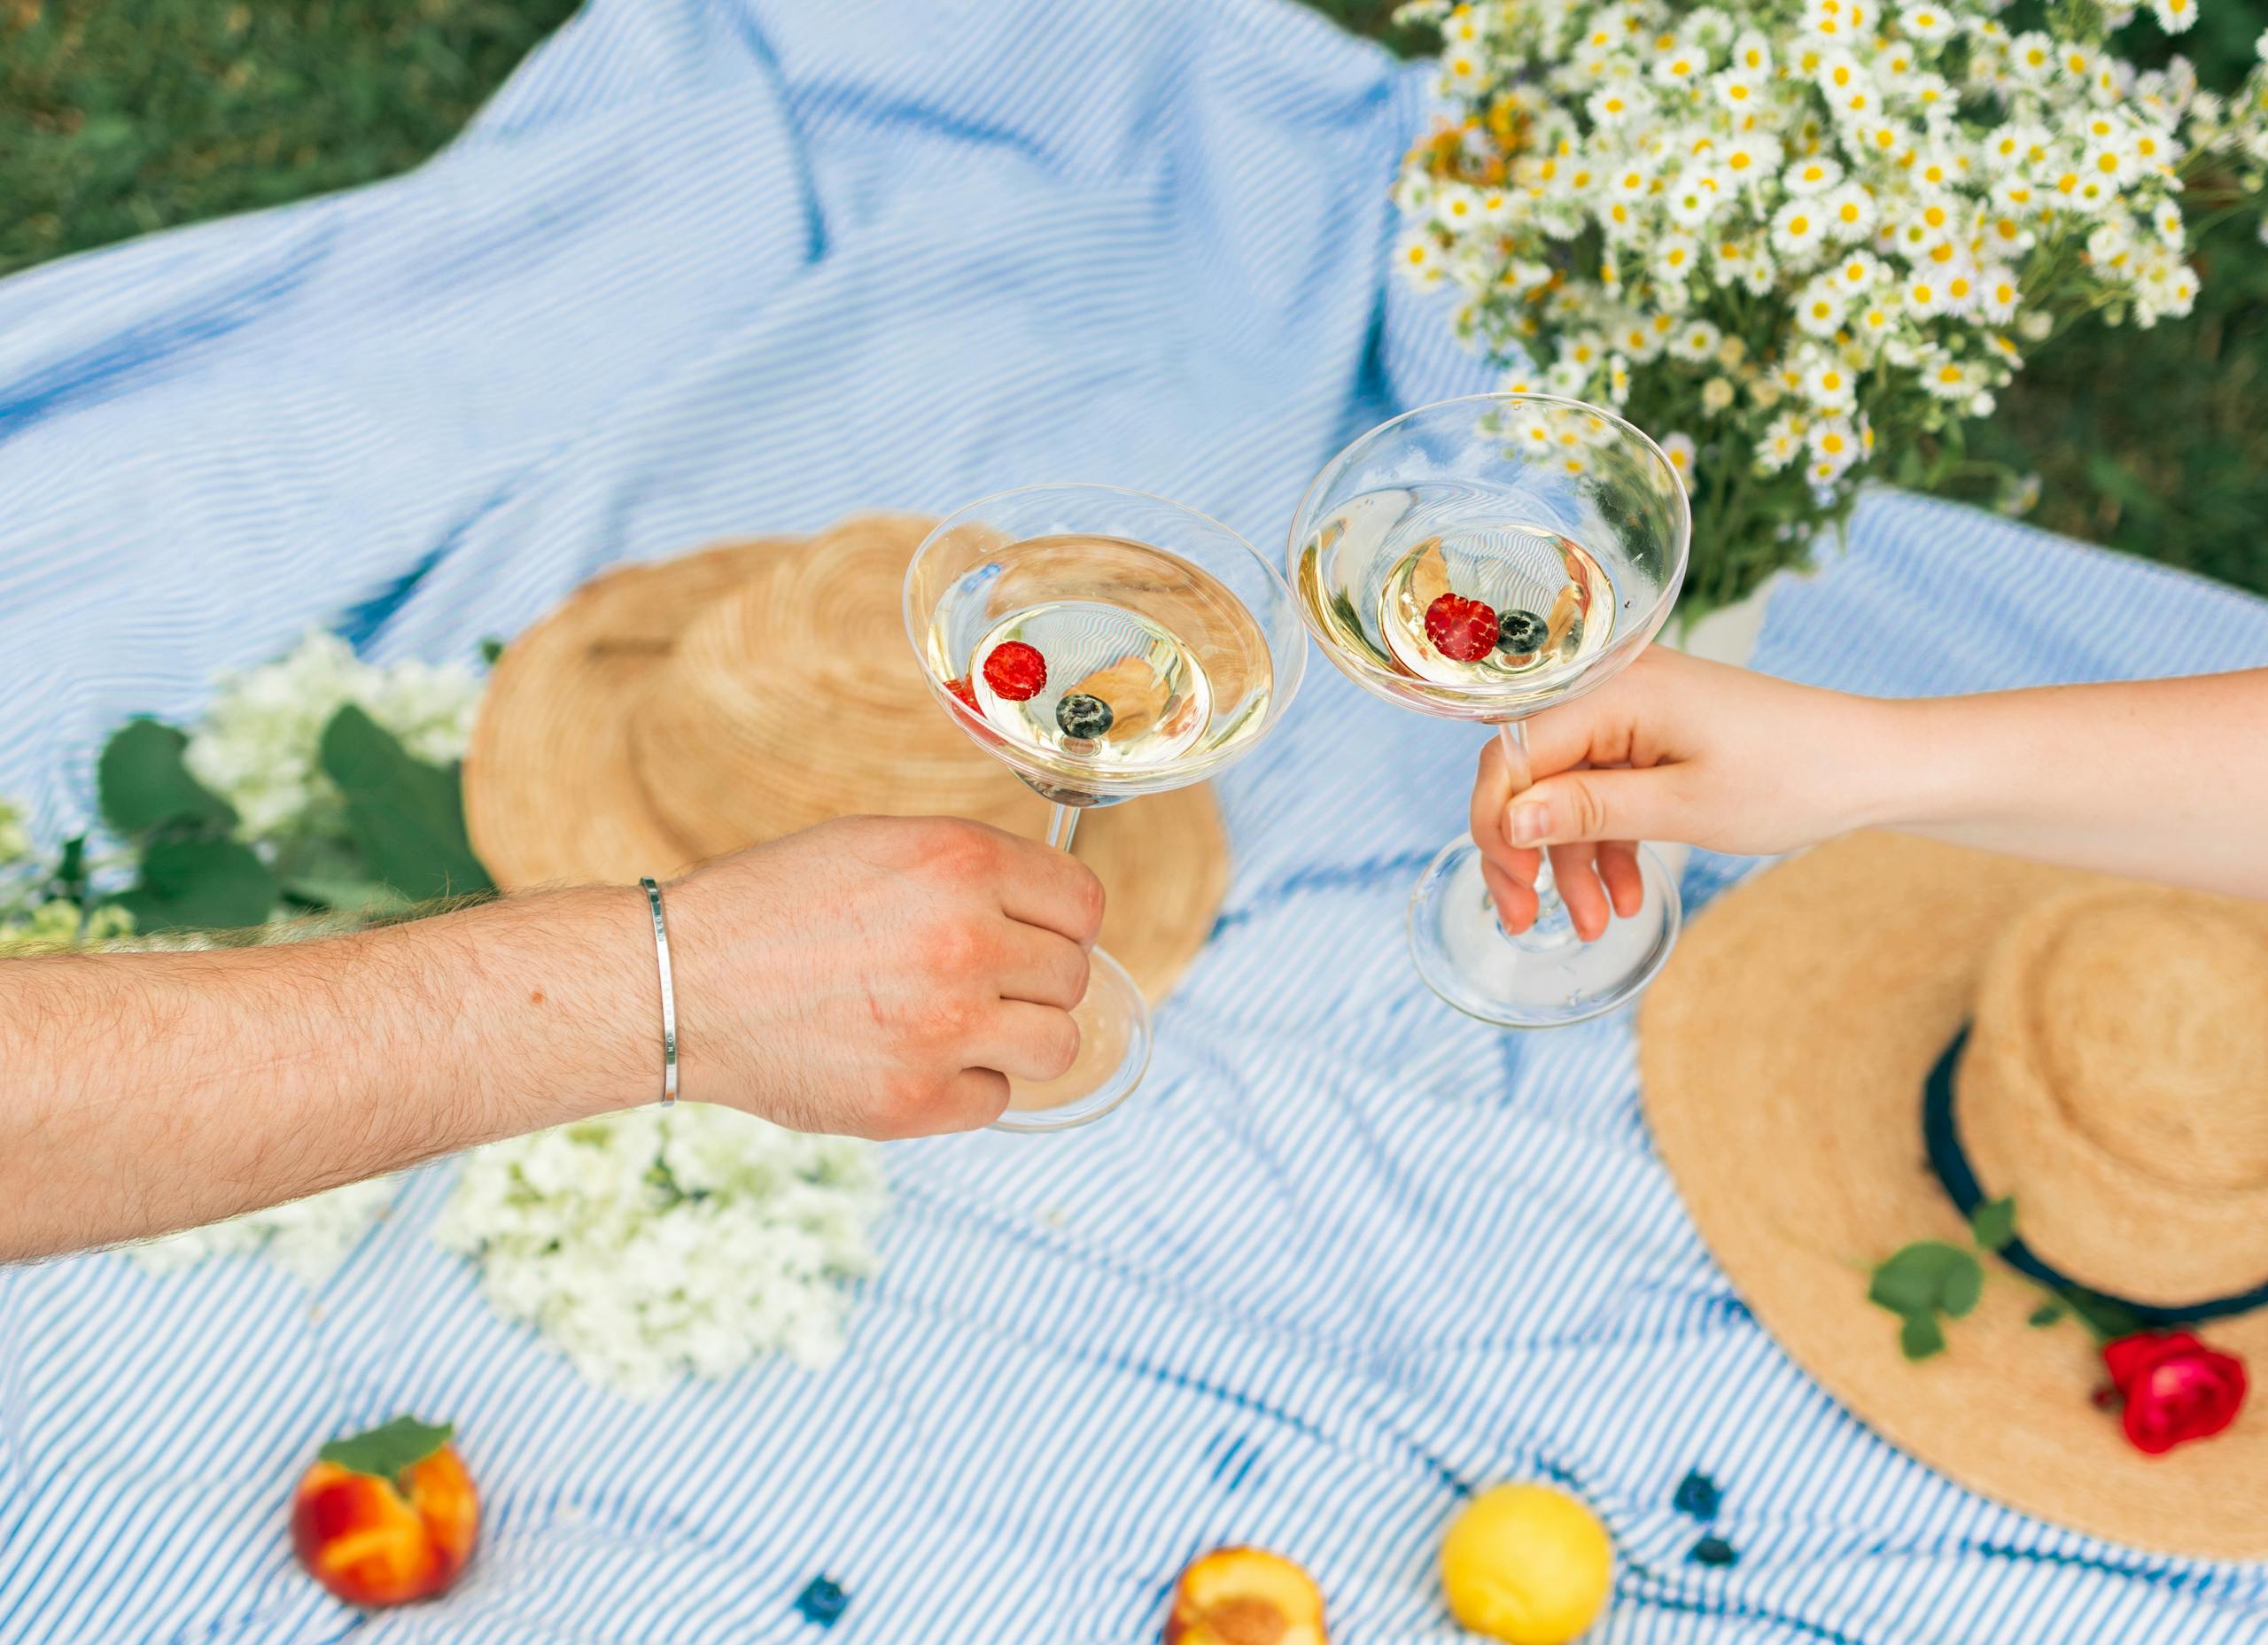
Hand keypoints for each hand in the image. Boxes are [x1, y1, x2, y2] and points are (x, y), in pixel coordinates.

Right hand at [661, 815, 1102, 1137]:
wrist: (679, 983)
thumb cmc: (773, 906)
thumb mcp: (878, 845)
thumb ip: (971, 873)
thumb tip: (1051, 915)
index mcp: (960, 863)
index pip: (1083, 905)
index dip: (1060, 924)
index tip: (1034, 936)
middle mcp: (965, 942)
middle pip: (1073, 977)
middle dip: (1033, 982)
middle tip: (973, 983)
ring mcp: (944, 1028)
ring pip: (1056, 1046)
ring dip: (1016, 1040)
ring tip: (954, 1025)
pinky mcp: (916, 1100)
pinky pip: (994, 1101)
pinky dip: (962, 1088)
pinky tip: (909, 1059)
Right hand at [1469, 646, 1895, 937]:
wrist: (1873, 765)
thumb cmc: (1793, 776)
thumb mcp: (1685, 806)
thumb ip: (1589, 810)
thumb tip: (1508, 819)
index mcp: (1613, 689)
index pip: (1514, 752)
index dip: (1497, 822)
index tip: (1510, 887)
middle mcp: (1612, 689)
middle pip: (1529, 772)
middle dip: (1524, 849)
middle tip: (1523, 917)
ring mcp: (1632, 713)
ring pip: (1565, 791)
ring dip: (1571, 861)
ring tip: (1593, 924)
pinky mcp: (1653, 737)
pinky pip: (1604, 791)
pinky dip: (1607, 844)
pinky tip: (1623, 895)